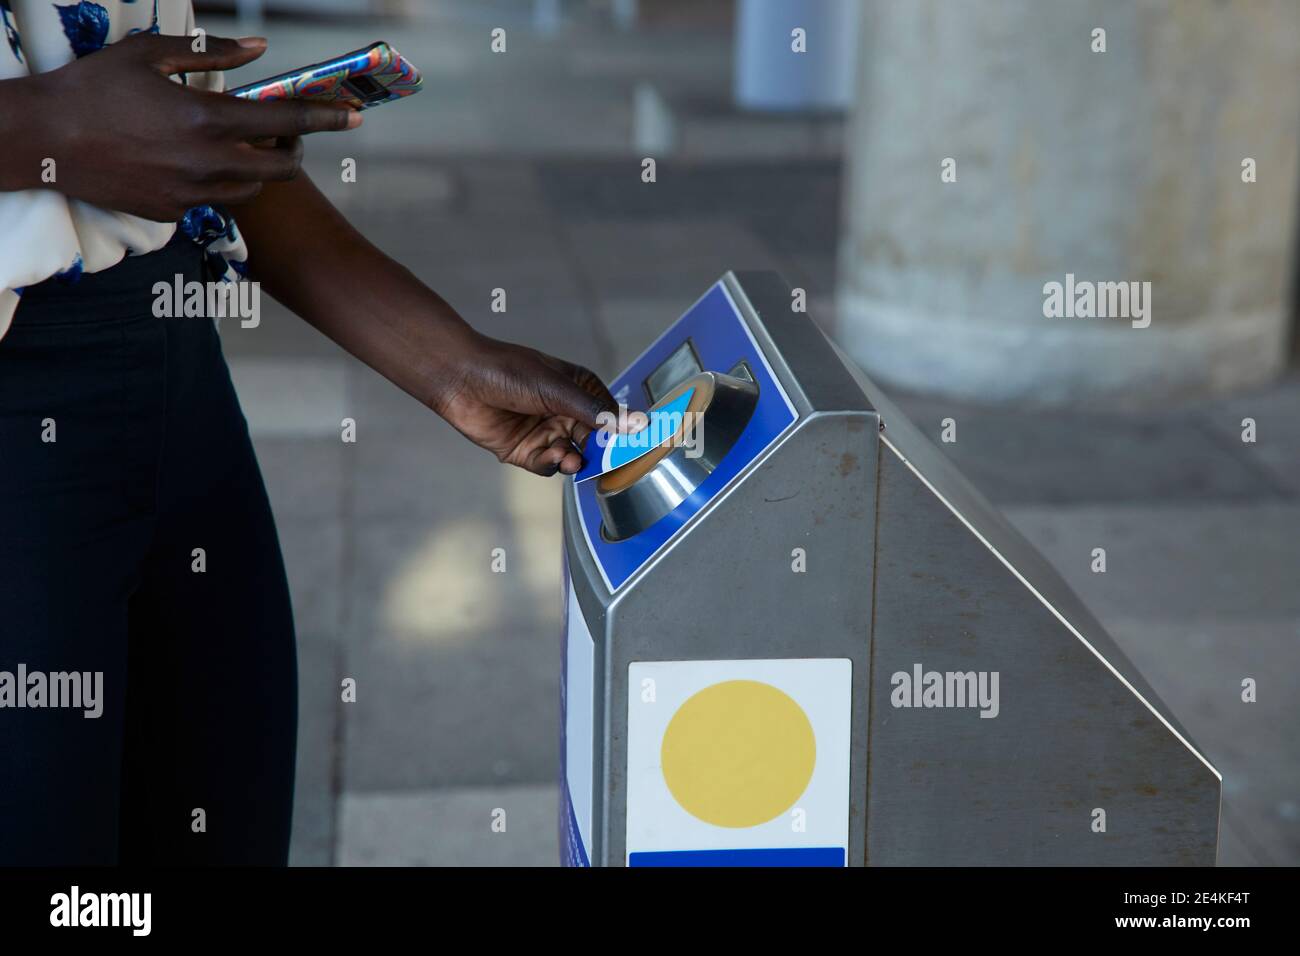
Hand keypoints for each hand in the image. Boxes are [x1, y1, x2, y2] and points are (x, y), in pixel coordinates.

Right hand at [27, 33, 359, 220]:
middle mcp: (208, 163)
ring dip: (256, 170)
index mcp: (207, 118)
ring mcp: (191, 194)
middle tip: (283, 134)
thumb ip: (211, 52)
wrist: (42, 139)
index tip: (355, 116)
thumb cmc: (93, 88)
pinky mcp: (172, 214)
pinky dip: (216, 183)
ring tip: (236, 145)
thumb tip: (258, 48)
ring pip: (250, 190)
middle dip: (293, 151)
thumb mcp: (149, 54)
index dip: (326, 118)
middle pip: (281, 169)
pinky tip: (190, 163)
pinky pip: (211, 201)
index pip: (287, 122)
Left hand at [430, 330, 640, 476]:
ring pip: (572, 456)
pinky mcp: (525, 450)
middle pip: (594, 442)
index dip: (622, 433)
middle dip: (597, 453)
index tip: (634, 448)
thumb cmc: (507, 371)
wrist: (460, 379)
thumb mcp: (557, 390)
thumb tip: (637, 423)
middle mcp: (565, 412)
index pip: (611, 416)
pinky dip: (552, 464)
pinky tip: (552, 456)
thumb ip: (596, 412)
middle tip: (603, 462)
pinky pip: (547, 465)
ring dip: (573, 459)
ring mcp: (545, 432)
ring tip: (571, 459)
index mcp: (579, 390)